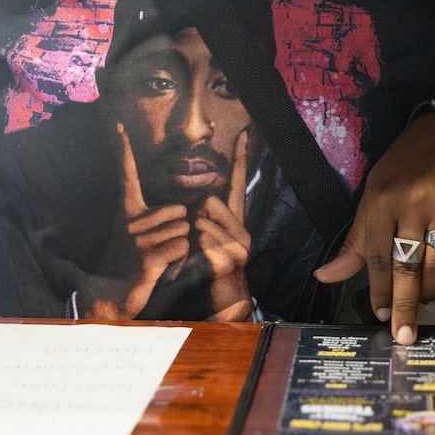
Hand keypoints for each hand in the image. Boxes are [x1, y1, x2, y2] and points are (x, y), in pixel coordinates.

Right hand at [77, 123, 190, 319]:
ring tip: (162, 259)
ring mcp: (138, 241)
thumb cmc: (121, 272)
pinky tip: (165, 268)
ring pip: (183, 229)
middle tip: (164, 247)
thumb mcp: (125, 244)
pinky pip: (180, 247)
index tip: (118, 123)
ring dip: (181, 245)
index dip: (122, 150)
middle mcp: (131, 224)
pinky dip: (181, 258)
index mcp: (125, 214)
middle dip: (181, 228)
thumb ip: (128, 226)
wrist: (110, 303)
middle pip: (179, 210)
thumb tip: (47, 239)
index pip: (125, 175)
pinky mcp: (148, 258)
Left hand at [195, 131, 252, 320]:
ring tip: (198, 259)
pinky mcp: (232, 257)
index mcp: (234, 221)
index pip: (237, 184)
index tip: (243, 131)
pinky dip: (193, 251)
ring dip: (191, 239)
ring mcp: (240, 244)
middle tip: (198, 247)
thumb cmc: (206, 272)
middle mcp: (242, 229)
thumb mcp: (203, 241)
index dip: (239, 157)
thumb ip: (203, 220)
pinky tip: (201, 265)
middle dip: (194, 219)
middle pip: (208, 201)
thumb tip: (196, 211)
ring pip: (202, 221)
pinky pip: (202, 239)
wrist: (222, 302)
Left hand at [314, 113, 434, 343]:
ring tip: (424, 304)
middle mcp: (413, 201)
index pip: (377, 257)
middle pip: (408, 264)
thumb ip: (355, 243)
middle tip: (404, 335)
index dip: (379, 291)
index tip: (381, 316)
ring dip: (431, 290)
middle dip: (405, 304)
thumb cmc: (399, 172)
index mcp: (381, 200)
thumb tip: (325, 277)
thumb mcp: (371, 199)